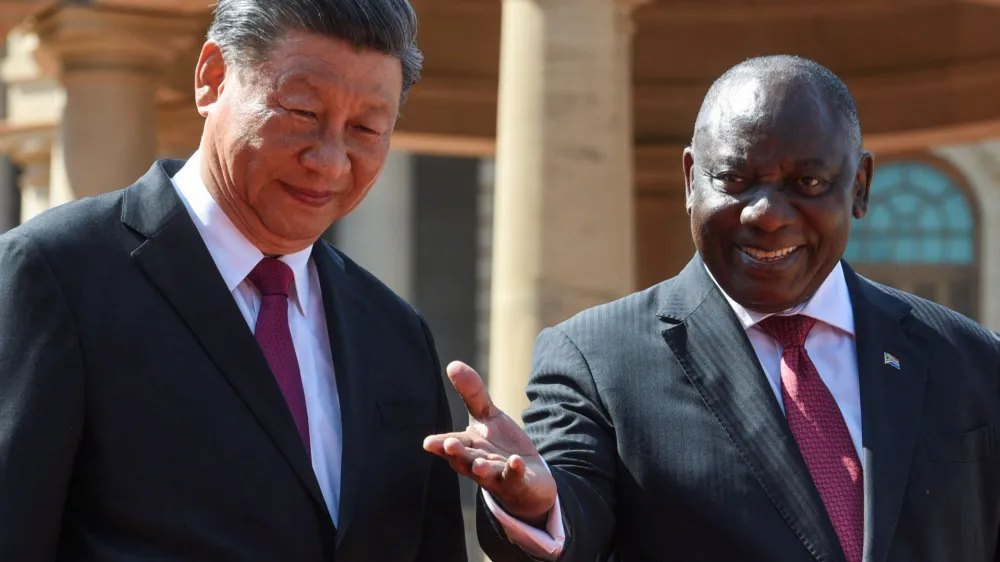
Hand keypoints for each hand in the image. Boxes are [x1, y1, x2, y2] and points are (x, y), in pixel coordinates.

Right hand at [424, 361, 557, 526]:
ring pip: (487, 474)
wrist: (529, 478)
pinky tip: (516, 462)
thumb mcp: (488, 417)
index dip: (440, 445)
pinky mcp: (518, 483)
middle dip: (457, 454)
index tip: (428, 442)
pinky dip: (515, 471)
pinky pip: (515, 478)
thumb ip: (472, 394)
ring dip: (482, 469)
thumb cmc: (501, 446)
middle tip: (448, 445)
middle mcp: (478, 464)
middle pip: (465, 460)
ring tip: (478, 464)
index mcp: (469, 448)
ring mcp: (498, 476)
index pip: (451, 445)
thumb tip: (452, 364)